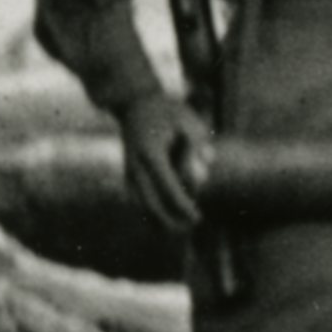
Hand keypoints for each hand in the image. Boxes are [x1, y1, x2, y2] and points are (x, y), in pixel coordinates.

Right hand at [119, 95, 213, 235]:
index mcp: (152, 155)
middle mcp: (136, 167)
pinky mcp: (128, 173)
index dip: (183, 206)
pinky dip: (150, 210)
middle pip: (150, 204)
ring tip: (179, 228)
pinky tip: (164, 221)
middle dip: (169, 221)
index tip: (197, 218)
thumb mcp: (189, 122)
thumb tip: (203, 171)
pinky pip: (138, 198)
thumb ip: (196, 147)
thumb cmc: (169, 111)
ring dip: (159, 218)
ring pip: (141, 205)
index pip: (168, 188)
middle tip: (190, 228)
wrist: (135, 103)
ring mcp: (129, 171)